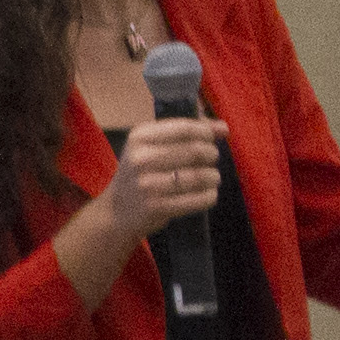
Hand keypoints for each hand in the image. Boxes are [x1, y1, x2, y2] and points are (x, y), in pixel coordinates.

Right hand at [95, 113, 225, 235]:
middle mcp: (141, 159)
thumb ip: (185, 133)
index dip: (207, 132)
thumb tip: (223, 128)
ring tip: (212, 178)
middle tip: (211, 160)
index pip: (184, 129)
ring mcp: (148, 185)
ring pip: (199, 176)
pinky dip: (209, 195)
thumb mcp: (152, 146)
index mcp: (140, 137)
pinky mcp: (158, 207)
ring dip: (213, 176)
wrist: (116, 211)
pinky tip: (208, 193)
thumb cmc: (140, 173)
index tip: (217, 136)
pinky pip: (197, 199)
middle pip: (194, 151)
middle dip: (212, 154)